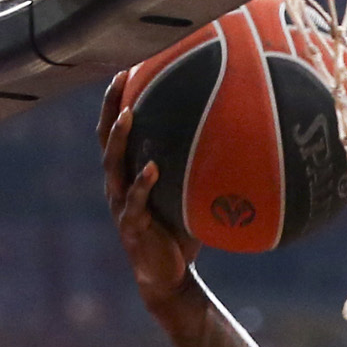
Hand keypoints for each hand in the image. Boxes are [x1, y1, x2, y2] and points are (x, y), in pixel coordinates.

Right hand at [97, 59, 202, 305]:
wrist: (170, 278)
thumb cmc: (182, 232)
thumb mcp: (191, 195)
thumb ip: (202, 170)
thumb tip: (239, 140)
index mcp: (128, 174)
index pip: (117, 130)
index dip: (117, 100)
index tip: (128, 68)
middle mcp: (118, 184)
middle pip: (106, 138)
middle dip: (110, 106)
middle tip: (120, 79)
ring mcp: (121, 205)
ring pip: (113, 165)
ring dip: (119, 139)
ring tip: (128, 115)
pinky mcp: (132, 227)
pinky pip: (135, 201)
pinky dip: (143, 183)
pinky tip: (152, 168)